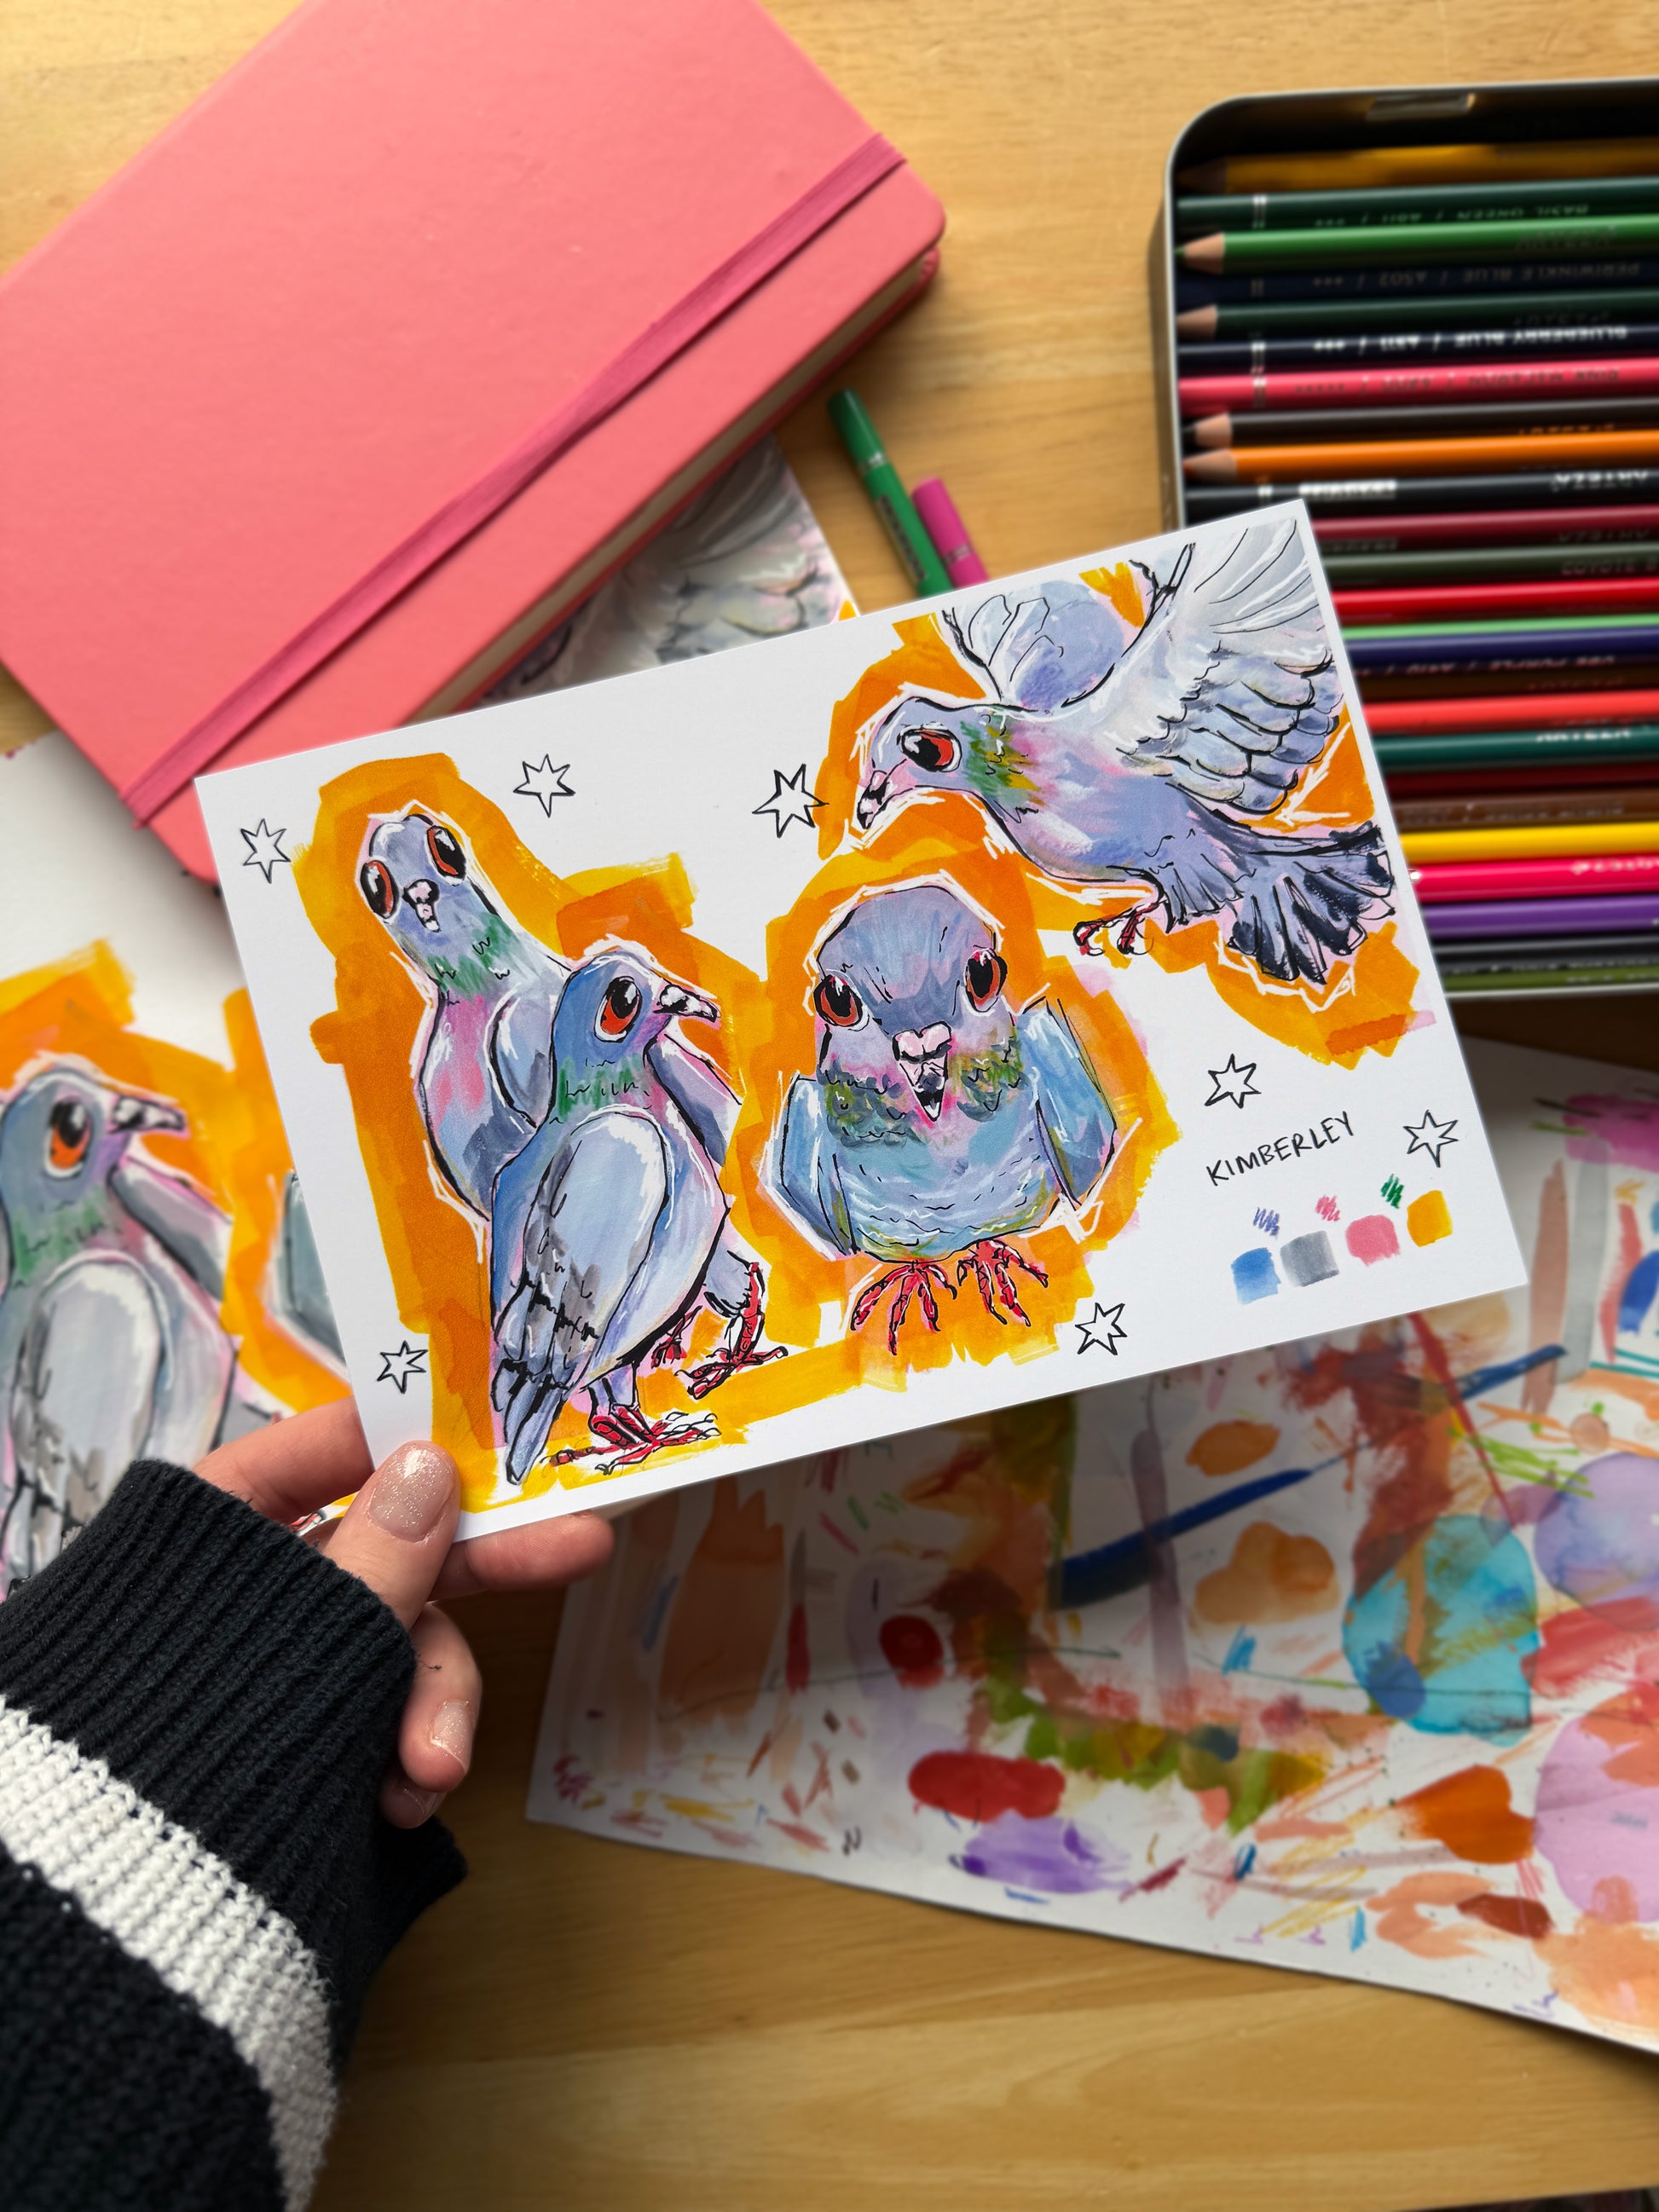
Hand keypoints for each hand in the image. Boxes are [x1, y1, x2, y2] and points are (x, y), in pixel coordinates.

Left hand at [195, 1398, 611, 1828]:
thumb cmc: (186, 1744)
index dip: (404, 1441)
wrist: (124, 1909)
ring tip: (432, 1774)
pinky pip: (381, 1720)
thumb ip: (377, 1554)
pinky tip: (403, 1805)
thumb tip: (434, 1461)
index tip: (493, 1439)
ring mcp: (290, 1667)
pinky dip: (402, 1759)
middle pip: (389, 1552)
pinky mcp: (314, 1737)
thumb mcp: (298, 1636)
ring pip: (397, 1650)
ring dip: (433, 1707)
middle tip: (581, 1546)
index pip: (319, 1453)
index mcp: (216, 1533)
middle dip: (481, 1574)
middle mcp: (257, 1591)